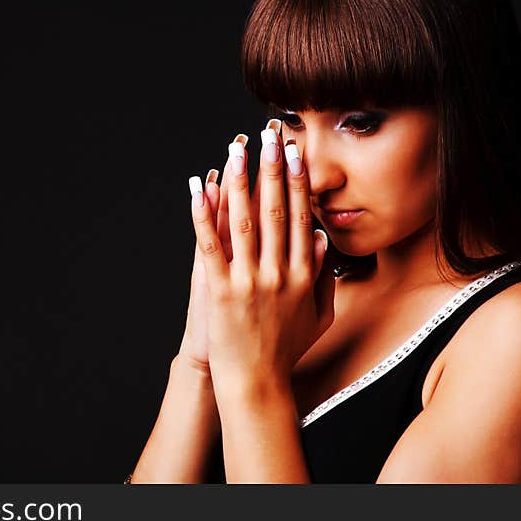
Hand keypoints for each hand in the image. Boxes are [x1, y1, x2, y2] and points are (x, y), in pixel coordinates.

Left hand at [187, 120, 335, 389]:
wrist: (255, 382)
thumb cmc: (286, 349)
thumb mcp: (318, 315)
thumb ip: (323, 277)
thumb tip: (321, 239)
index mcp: (302, 275)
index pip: (301, 218)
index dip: (297, 183)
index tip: (295, 155)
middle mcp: (278, 272)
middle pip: (275, 211)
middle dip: (272, 170)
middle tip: (270, 138)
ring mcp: (248, 281)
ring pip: (244, 221)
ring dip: (239, 181)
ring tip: (236, 151)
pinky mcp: (221, 290)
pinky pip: (210, 245)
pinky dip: (203, 215)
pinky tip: (197, 189)